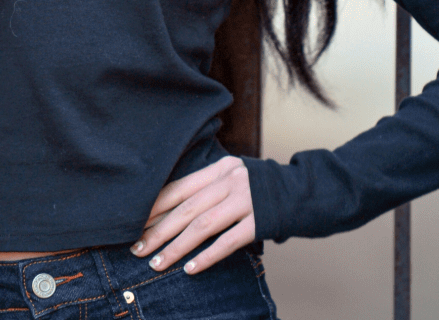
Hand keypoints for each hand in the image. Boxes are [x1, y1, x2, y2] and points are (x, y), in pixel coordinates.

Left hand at [130, 156, 255, 275]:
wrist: (303, 191)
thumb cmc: (262, 188)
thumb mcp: (235, 176)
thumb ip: (210, 186)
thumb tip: (174, 208)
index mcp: (220, 168)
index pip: (180, 188)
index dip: (156, 207)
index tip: (136, 223)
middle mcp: (229, 181)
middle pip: (186, 209)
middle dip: (158, 231)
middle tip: (138, 249)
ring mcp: (244, 201)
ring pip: (202, 226)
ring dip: (176, 247)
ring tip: (158, 264)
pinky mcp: (258, 222)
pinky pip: (228, 241)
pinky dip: (207, 256)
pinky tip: (191, 269)